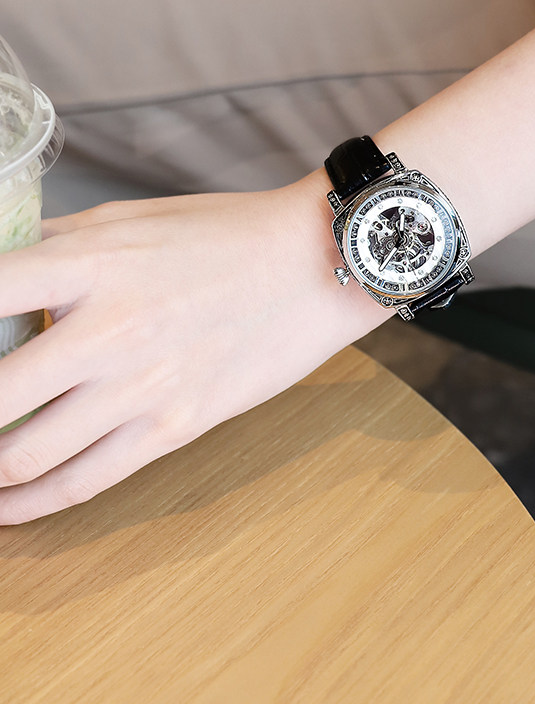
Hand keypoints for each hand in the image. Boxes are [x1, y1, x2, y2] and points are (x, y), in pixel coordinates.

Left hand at [0, 172, 388, 523]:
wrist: (313, 268)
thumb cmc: (226, 235)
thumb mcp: (130, 219)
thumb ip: (56, 248)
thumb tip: (0, 278)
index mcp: (90, 264)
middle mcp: (108, 332)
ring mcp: (143, 387)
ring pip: (24, 455)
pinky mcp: (177, 427)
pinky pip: (85, 481)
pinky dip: (29, 504)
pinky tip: (5, 506)